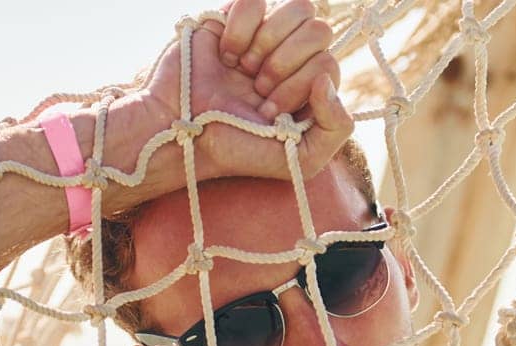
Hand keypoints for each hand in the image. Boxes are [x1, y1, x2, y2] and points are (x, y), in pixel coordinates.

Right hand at [134, 0, 353, 184]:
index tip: (268, 111)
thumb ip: (336, 128)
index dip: (299, 86)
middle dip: (284, 65)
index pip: (329, 63)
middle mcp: (293, 58)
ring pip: (300, 7)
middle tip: (255, 89)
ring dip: (266, 43)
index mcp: (310, 87)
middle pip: (319, 31)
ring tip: (241, 69)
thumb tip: (328, 80)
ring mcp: (266, 35)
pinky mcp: (236, 18)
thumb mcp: (300, 159)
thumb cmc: (235, 149)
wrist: (179, 130)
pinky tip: (225, 54)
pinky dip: (240, 28)